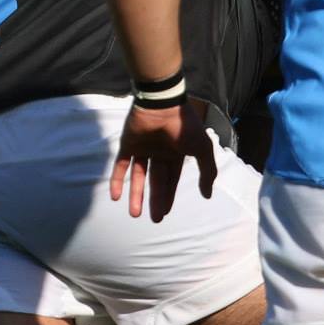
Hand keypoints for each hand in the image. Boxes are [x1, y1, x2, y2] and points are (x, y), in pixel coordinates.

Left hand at [111, 96, 217, 221]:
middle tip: (154, 219)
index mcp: (176, 153)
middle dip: (155, 200)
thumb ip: (207, 172)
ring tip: (135, 214)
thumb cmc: (184, 126)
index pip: (171, 179)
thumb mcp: (203, 150)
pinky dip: (117, 180)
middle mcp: (158, 152)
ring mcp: (142, 148)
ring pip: (137, 176)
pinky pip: (120, 165)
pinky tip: (115, 197)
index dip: (168, 196)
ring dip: (136, 195)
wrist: (162, 104)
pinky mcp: (127, 144)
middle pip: (155, 181)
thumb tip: (207, 195)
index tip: (164, 213)